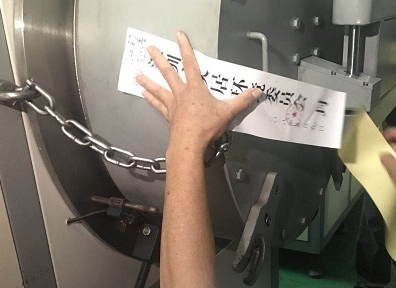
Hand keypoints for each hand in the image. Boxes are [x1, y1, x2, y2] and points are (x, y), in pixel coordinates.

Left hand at [136, 32, 261, 156]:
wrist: (189, 144)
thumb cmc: (207, 126)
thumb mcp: (228, 112)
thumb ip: (242, 101)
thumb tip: (257, 91)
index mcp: (195, 89)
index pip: (191, 63)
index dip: (185, 48)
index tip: (179, 36)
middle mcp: (181, 93)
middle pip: (168, 73)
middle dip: (159, 60)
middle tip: (149, 49)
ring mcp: (173, 105)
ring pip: (159, 89)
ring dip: (148, 81)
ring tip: (137, 74)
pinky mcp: (169, 116)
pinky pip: (158, 105)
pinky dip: (151, 99)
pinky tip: (143, 94)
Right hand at [380, 128, 395, 199]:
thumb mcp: (393, 167)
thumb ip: (386, 158)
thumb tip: (383, 155)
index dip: (391, 132)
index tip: (382, 137)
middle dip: (388, 146)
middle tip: (378, 151)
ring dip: (390, 156)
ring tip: (382, 162)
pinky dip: (394, 163)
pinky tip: (389, 171)